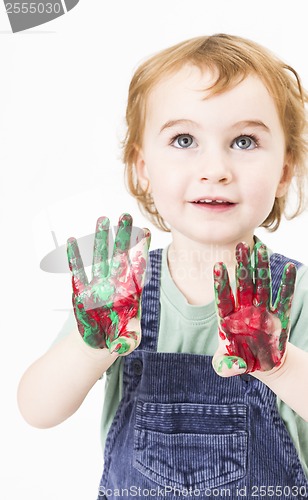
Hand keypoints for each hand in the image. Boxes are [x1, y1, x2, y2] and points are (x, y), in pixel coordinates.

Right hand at [67, 213, 150, 354]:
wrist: (101, 342)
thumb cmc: (118, 337)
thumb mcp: (127, 341)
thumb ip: (128, 340)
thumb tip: (125, 343)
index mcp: (130, 293)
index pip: (137, 267)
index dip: (141, 250)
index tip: (145, 231)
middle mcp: (114, 285)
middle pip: (119, 256)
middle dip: (122, 236)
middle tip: (125, 215)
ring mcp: (98, 286)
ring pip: (100, 258)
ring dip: (101, 239)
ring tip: (102, 219)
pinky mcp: (81, 292)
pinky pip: (77, 273)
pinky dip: (74, 258)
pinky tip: (72, 241)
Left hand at [212, 242, 295, 376]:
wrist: (261, 364)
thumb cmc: (240, 360)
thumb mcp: (228, 366)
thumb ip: (225, 365)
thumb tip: (232, 366)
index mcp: (228, 317)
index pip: (223, 297)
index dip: (221, 282)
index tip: (218, 265)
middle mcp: (244, 309)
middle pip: (243, 284)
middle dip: (242, 266)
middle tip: (241, 246)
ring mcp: (262, 310)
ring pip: (262, 284)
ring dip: (262, 267)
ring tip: (261, 248)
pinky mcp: (279, 316)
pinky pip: (283, 298)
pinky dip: (287, 284)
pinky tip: (290, 268)